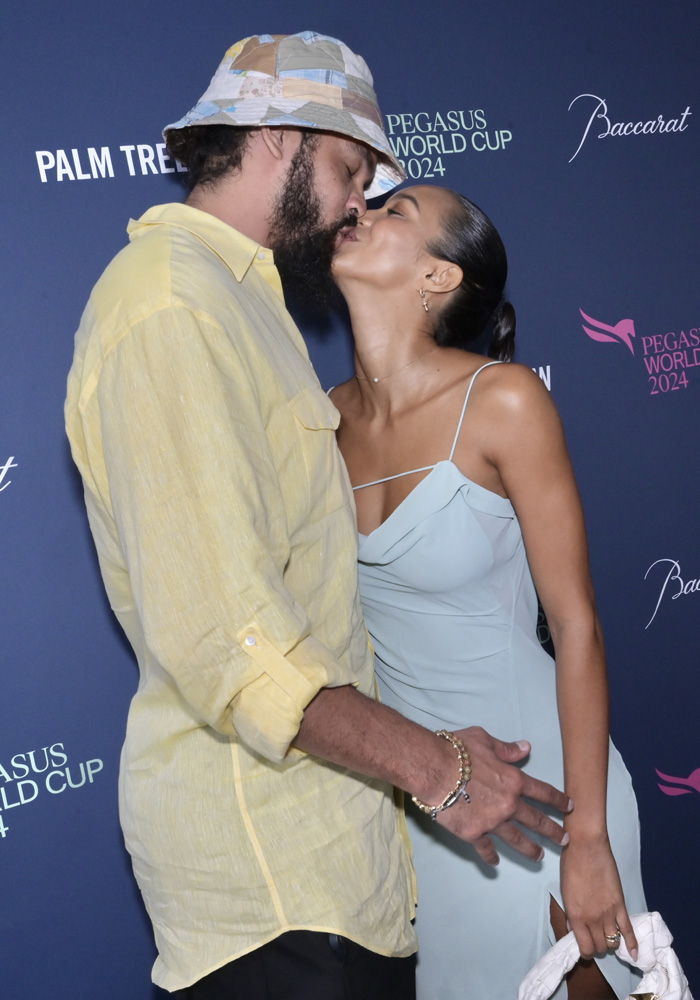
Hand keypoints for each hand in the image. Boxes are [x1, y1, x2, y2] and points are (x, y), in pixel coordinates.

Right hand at [434, 727, 570, 864]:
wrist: (433, 769)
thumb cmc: (457, 750)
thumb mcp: (485, 740)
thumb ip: (507, 749)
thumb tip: (525, 748)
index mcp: (514, 781)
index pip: (543, 792)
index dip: (558, 800)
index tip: (570, 807)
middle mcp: (508, 804)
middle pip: (536, 821)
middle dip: (553, 831)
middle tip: (565, 840)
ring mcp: (492, 822)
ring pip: (517, 839)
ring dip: (530, 849)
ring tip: (540, 856)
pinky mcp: (474, 833)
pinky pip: (486, 848)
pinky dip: (491, 856)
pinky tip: (496, 862)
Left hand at [560, 834, 637, 960]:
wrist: (586, 846)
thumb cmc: (570, 864)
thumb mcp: (565, 892)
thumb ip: (570, 913)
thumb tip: (571, 927)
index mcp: (576, 916)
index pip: (584, 948)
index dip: (585, 951)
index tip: (585, 945)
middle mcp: (593, 919)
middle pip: (600, 947)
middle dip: (597, 946)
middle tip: (596, 937)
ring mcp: (608, 913)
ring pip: (613, 942)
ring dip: (611, 942)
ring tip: (608, 936)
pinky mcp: (620, 905)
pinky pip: (628, 930)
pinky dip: (632, 943)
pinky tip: (634, 953)